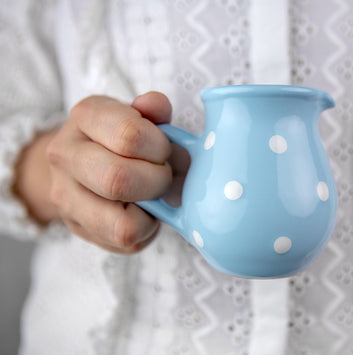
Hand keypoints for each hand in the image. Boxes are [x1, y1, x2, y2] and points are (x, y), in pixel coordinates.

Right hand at [45, 92, 173, 252]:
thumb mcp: (139, 116)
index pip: (129, 136)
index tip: (163, 149)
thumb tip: (157, 104)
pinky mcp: (78, 228)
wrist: (83, 162)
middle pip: (118, 180)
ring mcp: (66, 196)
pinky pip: (124, 241)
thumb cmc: (123, 138)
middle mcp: (65, 154)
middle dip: (156, 181)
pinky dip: (145, 229)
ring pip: (120, 224)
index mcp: (86, 116)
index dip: (159, 147)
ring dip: (151, 211)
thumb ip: (154, 111)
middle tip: (162, 174)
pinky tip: (142, 211)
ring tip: (152, 195)